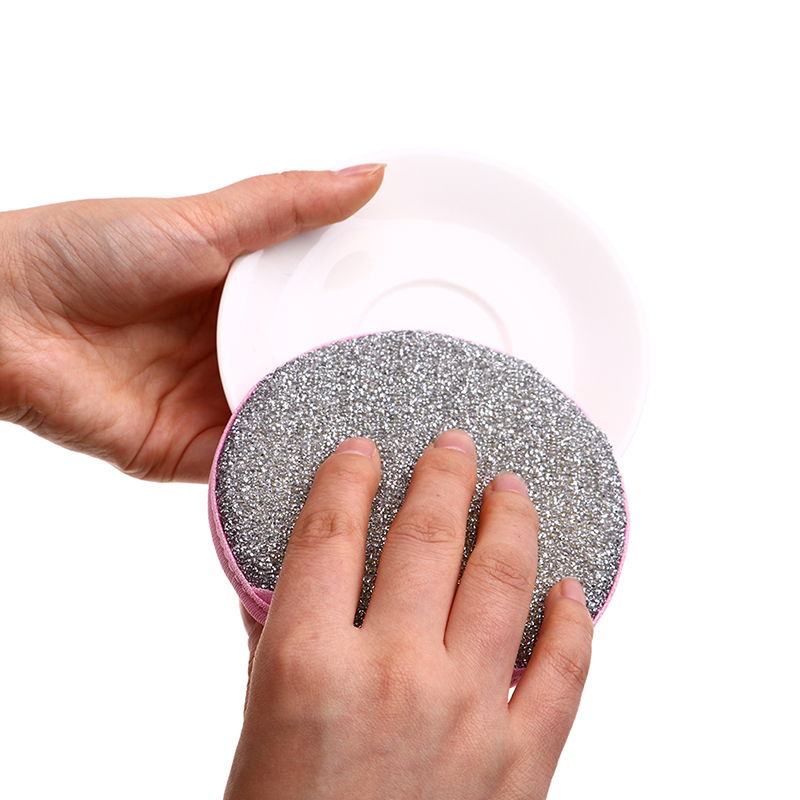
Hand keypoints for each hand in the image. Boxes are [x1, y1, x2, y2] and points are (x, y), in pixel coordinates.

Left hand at [0, 165, 384, 480]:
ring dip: (326, 430)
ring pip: (288, 423)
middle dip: (355, 383)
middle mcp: (233, 351)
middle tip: (420, 393)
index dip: (364, 319)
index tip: (420, 326)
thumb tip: (366, 175)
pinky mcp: (191, 452)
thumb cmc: (83, 253)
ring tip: (389, 441)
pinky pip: (249, 465)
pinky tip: (327, 474)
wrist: (1, 317)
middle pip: (310, 374)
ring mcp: (214, 404)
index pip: (321, 312)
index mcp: (242, 296)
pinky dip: (281, 470)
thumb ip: (287, 204)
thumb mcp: (202, 220)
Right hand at [228, 430, 592, 798]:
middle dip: (441, 472)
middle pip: (423, 534)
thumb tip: (291, 577)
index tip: (363, 449)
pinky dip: (575, 620)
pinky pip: (565, 670)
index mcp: (307, 663)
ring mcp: (466, 715)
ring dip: (510, 519)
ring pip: (501, 579)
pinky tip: (572, 587)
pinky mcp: (521, 764)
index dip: (348, 474)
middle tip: (453, 444)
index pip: (330, 530)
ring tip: (511, 487)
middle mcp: (390, 674)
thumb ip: (278, 640)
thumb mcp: (258, 725)